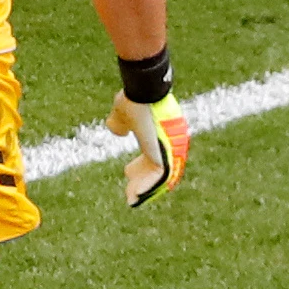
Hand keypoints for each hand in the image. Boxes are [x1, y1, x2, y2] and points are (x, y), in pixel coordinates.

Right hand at [105, 92, 189, 206]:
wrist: (142, 91)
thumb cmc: (134, 99)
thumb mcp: (121, 114)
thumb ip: (119, 124)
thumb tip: (118, 131)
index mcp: (162, 134)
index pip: (155, 156)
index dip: (142, 168)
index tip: (129, 174)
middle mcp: (170, 142)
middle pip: (159, 168)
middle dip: (143, 181)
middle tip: (130, 192)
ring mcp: (171, 148)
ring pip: (160, 176)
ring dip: (145, 188)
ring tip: (131, 197)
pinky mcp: (168, 152)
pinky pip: (160, 176)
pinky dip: (147, 187)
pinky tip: (134, 196)